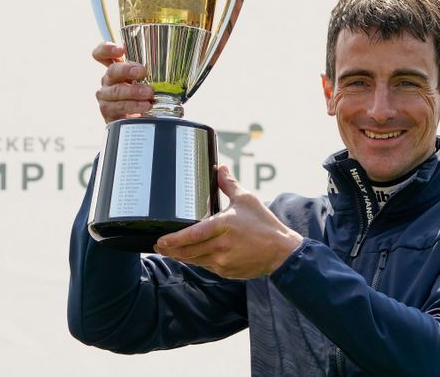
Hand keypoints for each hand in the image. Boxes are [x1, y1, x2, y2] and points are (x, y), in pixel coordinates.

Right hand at [92, 42, 153, 122]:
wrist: (137, 120)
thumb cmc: (143, 96)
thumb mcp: (146, 81)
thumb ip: (148, 73)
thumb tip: (165, 66)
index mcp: (115, 69)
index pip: (101, 54)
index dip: (107, 49)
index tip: (121, 50)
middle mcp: (108, 81)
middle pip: (112, 71)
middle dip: (127, 70)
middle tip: (142, 72)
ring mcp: (106, 97)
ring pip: (116, 91)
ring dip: (133, 91)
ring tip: (149, 93)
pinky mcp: (108, 112)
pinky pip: (118, 107)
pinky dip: (133, 106)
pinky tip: (145, 106)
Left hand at [154, 165, 302, 279]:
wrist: (281, 251)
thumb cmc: (264, 224)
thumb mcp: (247, 199)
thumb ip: (229, 184)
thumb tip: (219, 168)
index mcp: (223, 226)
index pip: (191, 235)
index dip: (173, 240)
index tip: (160, 240)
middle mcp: (220, 246)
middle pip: (187, 251)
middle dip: (170, 250)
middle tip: (158, 246)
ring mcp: (223, 261)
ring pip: (194, 261)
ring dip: (181, 256)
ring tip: (171, 251)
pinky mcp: (226, 271)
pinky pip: (205, 266)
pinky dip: (197, 261)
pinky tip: (192, 256)